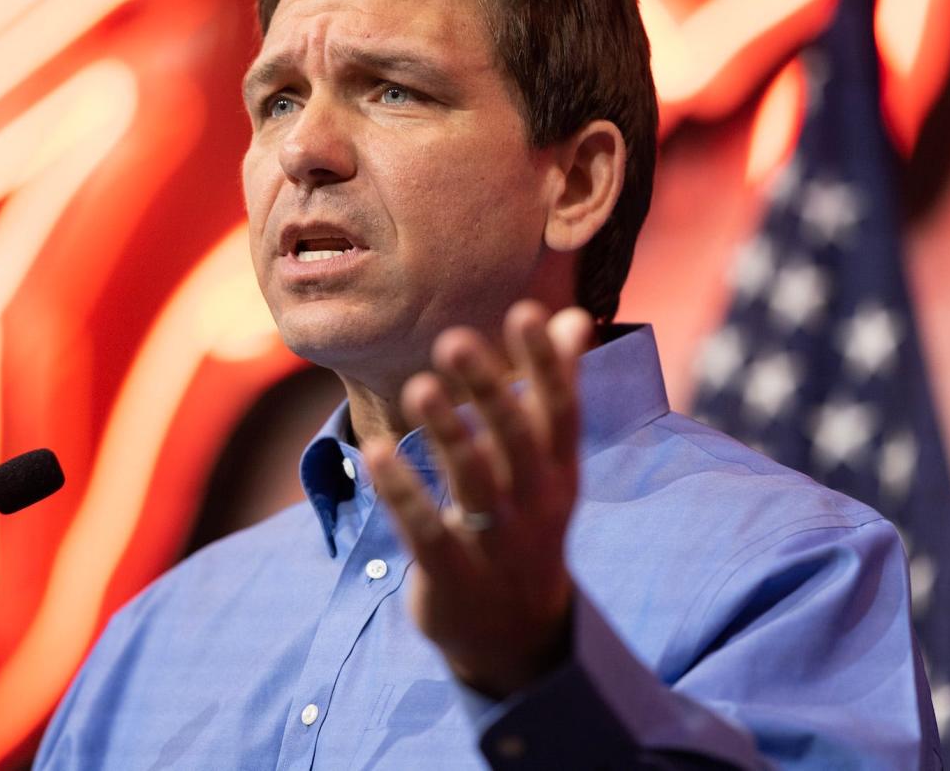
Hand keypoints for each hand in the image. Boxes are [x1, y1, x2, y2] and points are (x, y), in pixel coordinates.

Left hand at [366, 300, 594, 699]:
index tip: (525, 312)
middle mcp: (535, 505)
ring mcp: (496, 544)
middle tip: (454, 340)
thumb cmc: (528, 521)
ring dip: (448, 435)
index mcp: (559, 472)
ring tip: (420, 387)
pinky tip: (375, 453)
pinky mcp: (452, 576)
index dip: (546, 364)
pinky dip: (403, 493)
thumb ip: (557, 388)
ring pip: (475, 484)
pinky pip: (427, 532)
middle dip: (490, 391)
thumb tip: (574, 315)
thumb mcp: (551, 464)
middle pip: (517, 442)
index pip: (561, 411)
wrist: (517, 637)